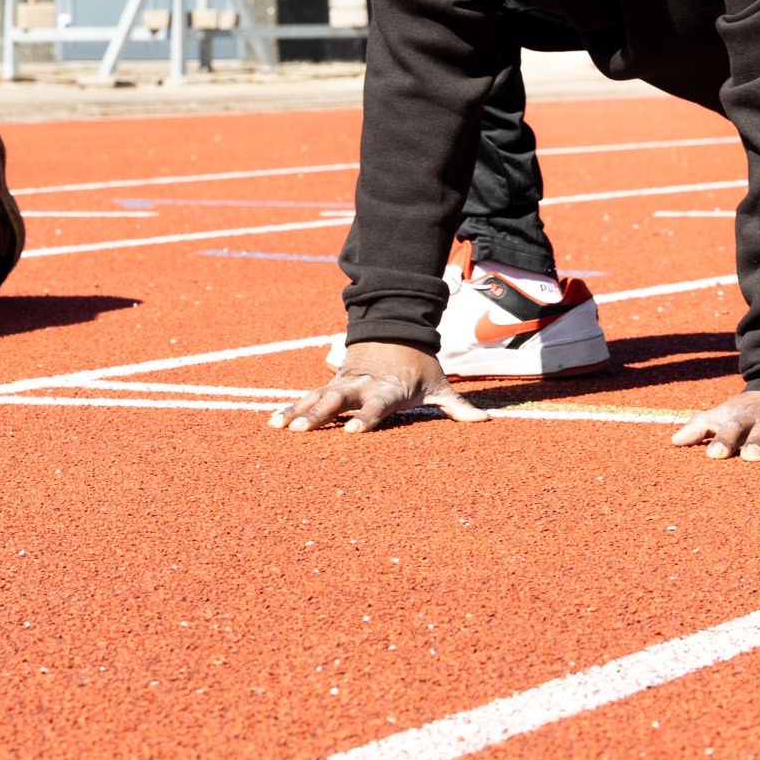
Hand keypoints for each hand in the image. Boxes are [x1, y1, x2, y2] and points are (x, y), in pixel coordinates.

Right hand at [268, 341, 486, 433]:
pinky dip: (289, 407)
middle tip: (301, 431)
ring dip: (297, 412)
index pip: (374, 406)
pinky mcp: (332, 382)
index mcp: (387, 388)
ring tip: (278, 427)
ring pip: (317, 398)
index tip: (351, 432)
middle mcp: (361, 385)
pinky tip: (272, 422)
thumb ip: (459, 406)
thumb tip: (488, 422)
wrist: (394, 327)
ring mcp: (343, 382)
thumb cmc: (418, 364)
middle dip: (319, 416)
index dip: (364, 419)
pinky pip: (307, 396)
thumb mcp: (439, 383)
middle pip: (337, 401)